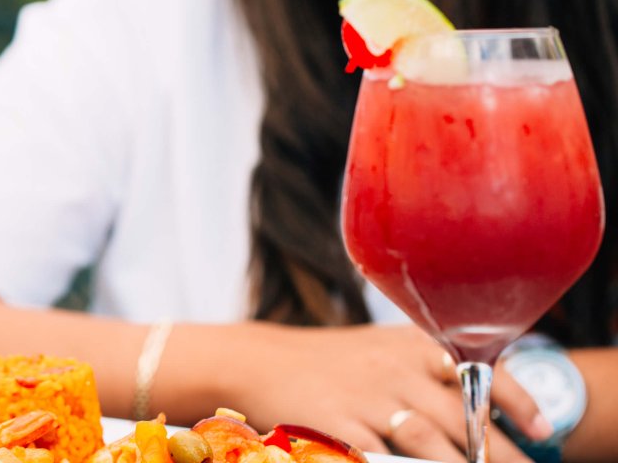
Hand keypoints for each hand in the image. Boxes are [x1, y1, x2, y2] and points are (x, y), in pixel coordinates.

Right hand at [232, 324, 545, 462]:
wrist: (257, 361)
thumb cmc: (326, 361)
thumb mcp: (378, 348)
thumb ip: (425, 363)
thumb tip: (482, 389)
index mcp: (408, 344)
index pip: (477, 367)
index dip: (514, 399)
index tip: (540, 428)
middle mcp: (392, 368)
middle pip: (461, 414)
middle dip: (500, 450)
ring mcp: (364, 397)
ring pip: (428, 440)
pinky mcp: (336, 424)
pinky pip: (380, 456)